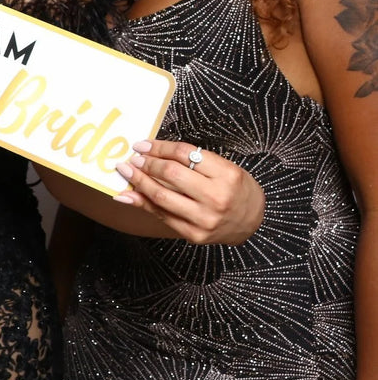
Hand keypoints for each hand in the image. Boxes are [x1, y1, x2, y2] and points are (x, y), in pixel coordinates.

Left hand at [115, 140, 264, 244]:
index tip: (143, 145)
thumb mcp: (224, 168)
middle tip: (133, 158)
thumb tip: (151, 151)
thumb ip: (192, 160)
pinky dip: (141, 203)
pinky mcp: (194, 234)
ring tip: (126, 171)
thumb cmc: (235, 189)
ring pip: (161, 196)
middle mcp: (217, 197)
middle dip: (146, 164)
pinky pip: (161, 215)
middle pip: (171, 174)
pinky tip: (127, 194)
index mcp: (227, 175)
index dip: (159, 147)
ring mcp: (205, 219)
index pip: (185, 154)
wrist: (253, 223)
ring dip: (138, 181)